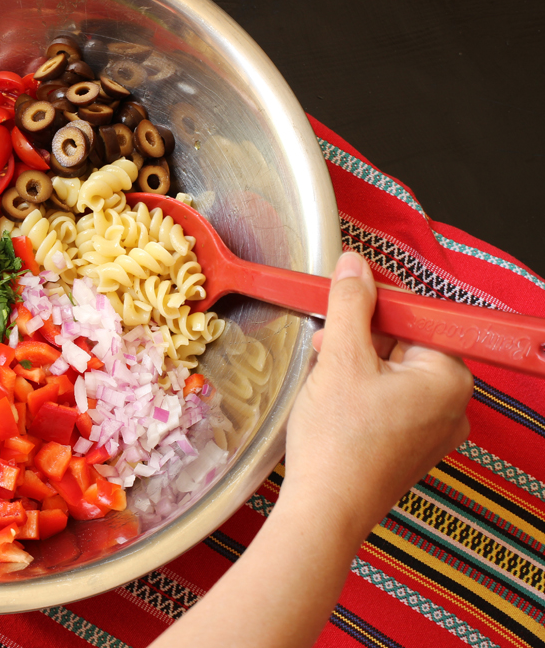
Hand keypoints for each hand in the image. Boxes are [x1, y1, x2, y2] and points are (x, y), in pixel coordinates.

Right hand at [283, 252, 472, 534]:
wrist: (325, 510)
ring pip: (393, 374)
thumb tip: (356, 266)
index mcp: (448, 378)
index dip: (376, 306)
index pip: (418, 317)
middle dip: (360, 339)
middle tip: (325, 347)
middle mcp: (452, 405)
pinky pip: (389, 404)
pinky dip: (360, 394)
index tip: (344, 303)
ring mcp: (433, 431)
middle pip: (405, 344)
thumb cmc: (337, 442)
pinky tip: (332, 403)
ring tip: (323, 379)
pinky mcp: (410, 449)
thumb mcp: (340, 359)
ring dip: (355, 366)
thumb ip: (350, 305)